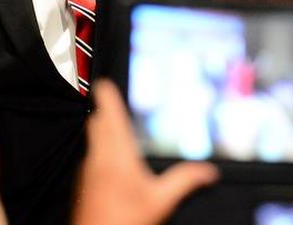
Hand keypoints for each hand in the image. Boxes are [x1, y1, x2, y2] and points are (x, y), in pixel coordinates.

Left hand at [73, 79, 217, 224]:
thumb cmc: (123, 221)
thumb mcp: (161, 201)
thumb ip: (185, 181)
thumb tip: (208, 171)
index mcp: (117, 155)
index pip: (109, 114)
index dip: (107, 95)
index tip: (105, 82)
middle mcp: (99, 158)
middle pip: (97, 123)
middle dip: (106, 111)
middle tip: (116, 103)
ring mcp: (88, 171)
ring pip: (93, 140)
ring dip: (103, 130)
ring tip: (120, 130)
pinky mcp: (83, 184)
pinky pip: (92, 158)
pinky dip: (102, 152)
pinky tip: (115, 165)